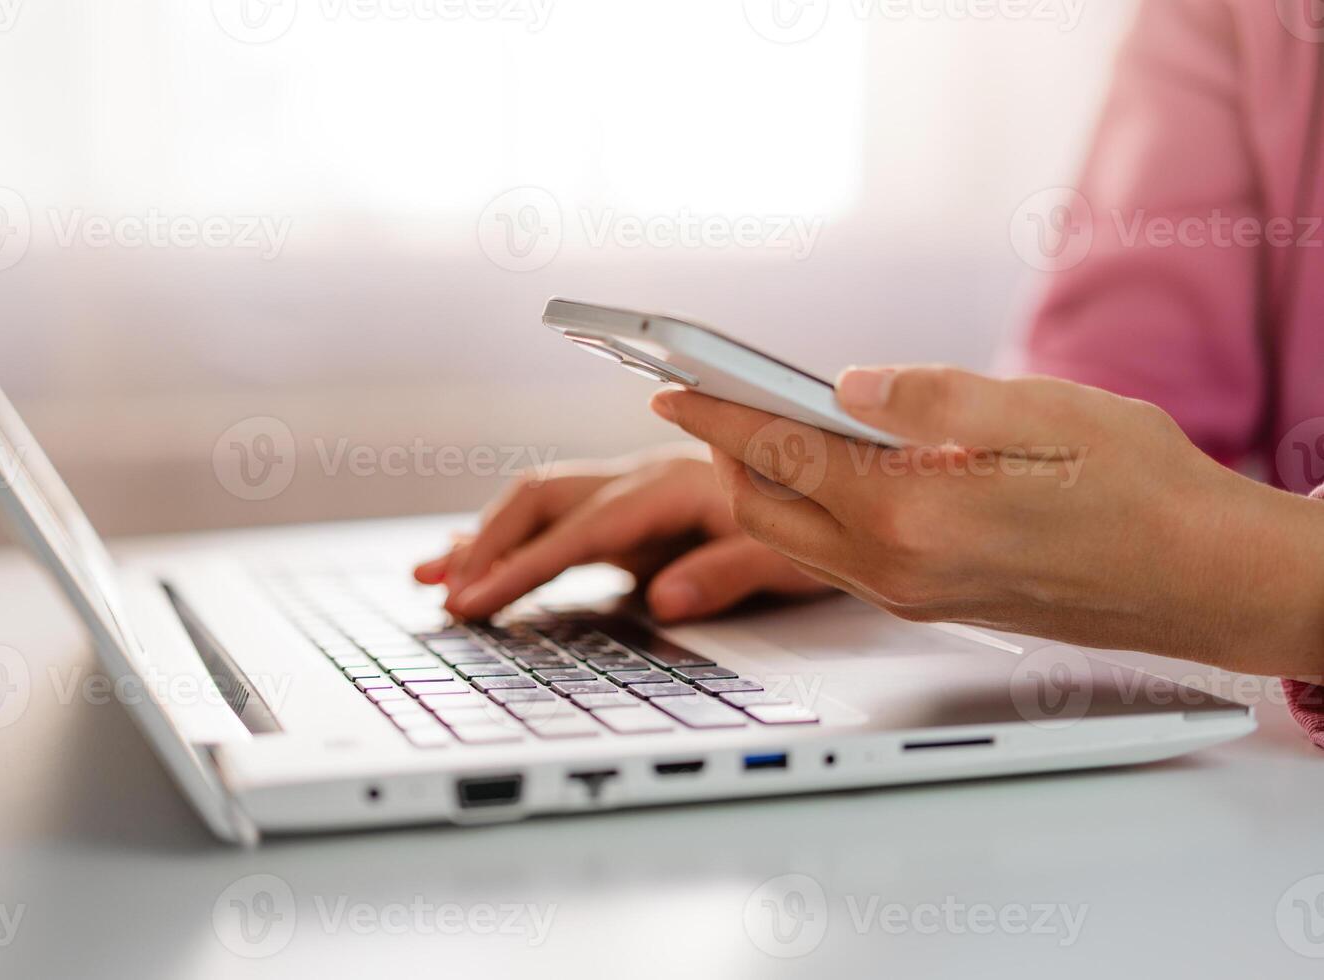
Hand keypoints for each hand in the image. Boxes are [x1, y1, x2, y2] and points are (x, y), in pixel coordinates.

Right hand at [414, 448, 830, 621]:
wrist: (834, 480)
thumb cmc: (820, 515)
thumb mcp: (793, 557)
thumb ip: (728, 573)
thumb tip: (663, 599)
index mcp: (675, 485)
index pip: (582, 528)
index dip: (523, 566)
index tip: (475, 600)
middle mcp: (643, 479)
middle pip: (542, 499)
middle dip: (486, 546)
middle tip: (443, 595)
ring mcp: (631, 494)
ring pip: (539, 506)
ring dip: (484, 539)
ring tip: (432, 577)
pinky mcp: (629, 517)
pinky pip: (557, 523)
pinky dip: (512, 544)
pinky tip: (474, 563)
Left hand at [651, 366, 1323, 678]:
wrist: (1202, 582)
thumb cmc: (1142, 491)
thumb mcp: (1045, 411)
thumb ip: (930, 397)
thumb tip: (845, 383)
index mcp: (912, 513)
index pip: (778, 453)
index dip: (716, 412)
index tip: (671, 385)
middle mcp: (895, 567)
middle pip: (763, 507)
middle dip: (725, 450)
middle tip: (714, 397)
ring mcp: (907, 595)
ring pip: (793, 538)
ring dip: (762, 484)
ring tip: (759, 427)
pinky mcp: (925, 604)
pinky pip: (834, 558)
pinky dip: (807, 512)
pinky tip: (826, 472)